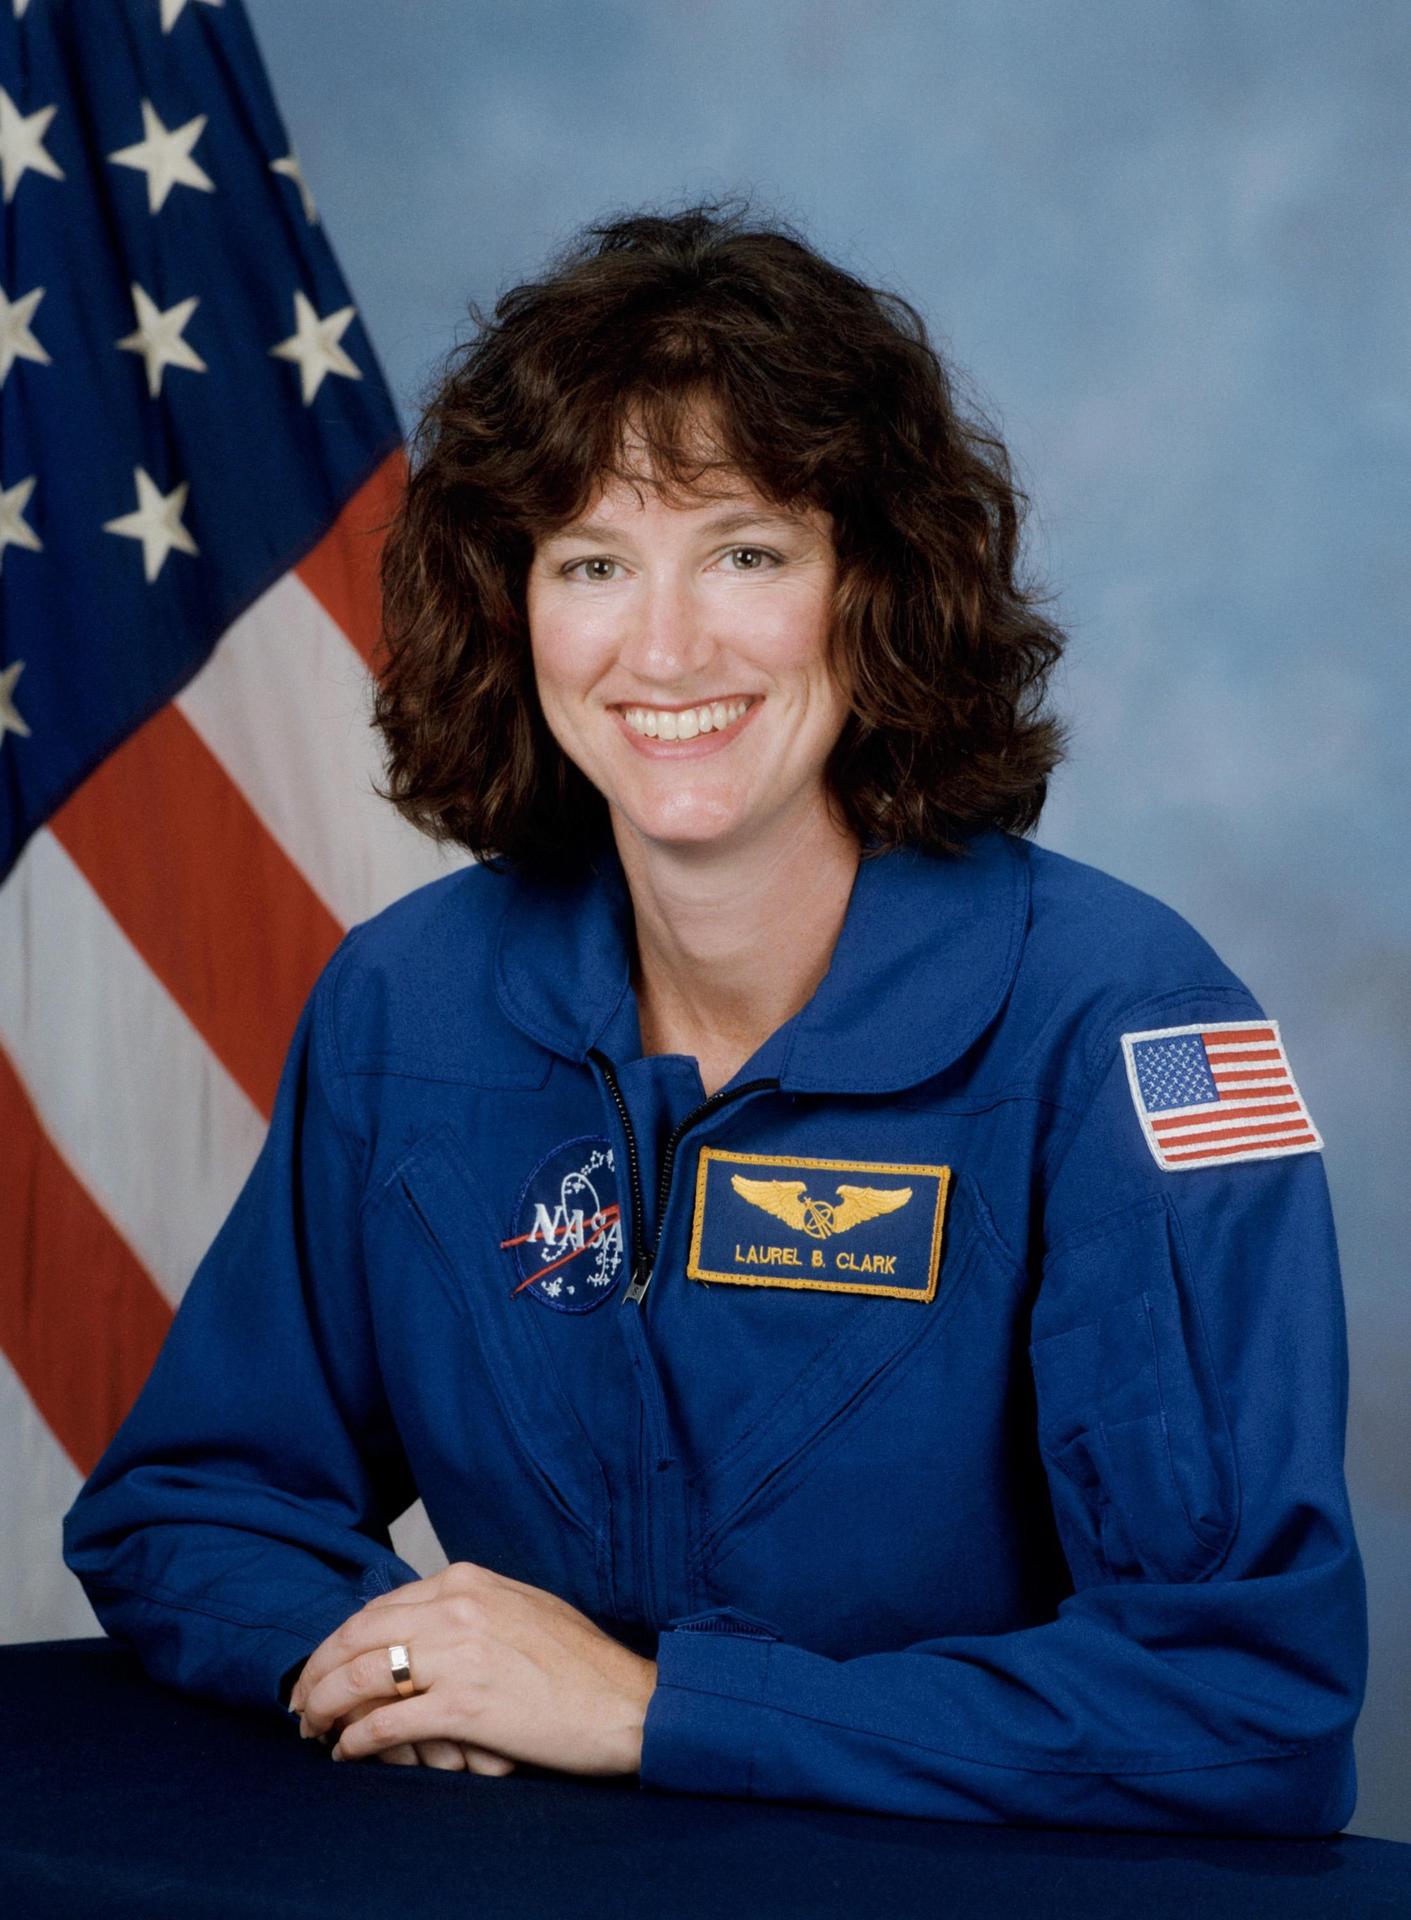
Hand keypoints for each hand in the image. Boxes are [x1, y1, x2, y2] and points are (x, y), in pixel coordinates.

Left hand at [291, 1561, 656, 1776]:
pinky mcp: (464, 1707)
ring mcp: (458, 1656)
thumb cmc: (578, 1661)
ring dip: (325, 1706)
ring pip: (360, 1677)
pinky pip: (386, 1722)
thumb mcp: (519, 1606)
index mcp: (466, 1582)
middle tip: (301, 1704)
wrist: (624, 1700)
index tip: (322, 1668)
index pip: (377, 1608)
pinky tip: (348, 1753)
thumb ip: (466, 1607)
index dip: (338, 1642)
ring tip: (315, 1729)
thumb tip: (414, 1624)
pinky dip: (356, 1740)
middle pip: (357, 1638)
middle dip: (317, 1672)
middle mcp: (456, 1609)